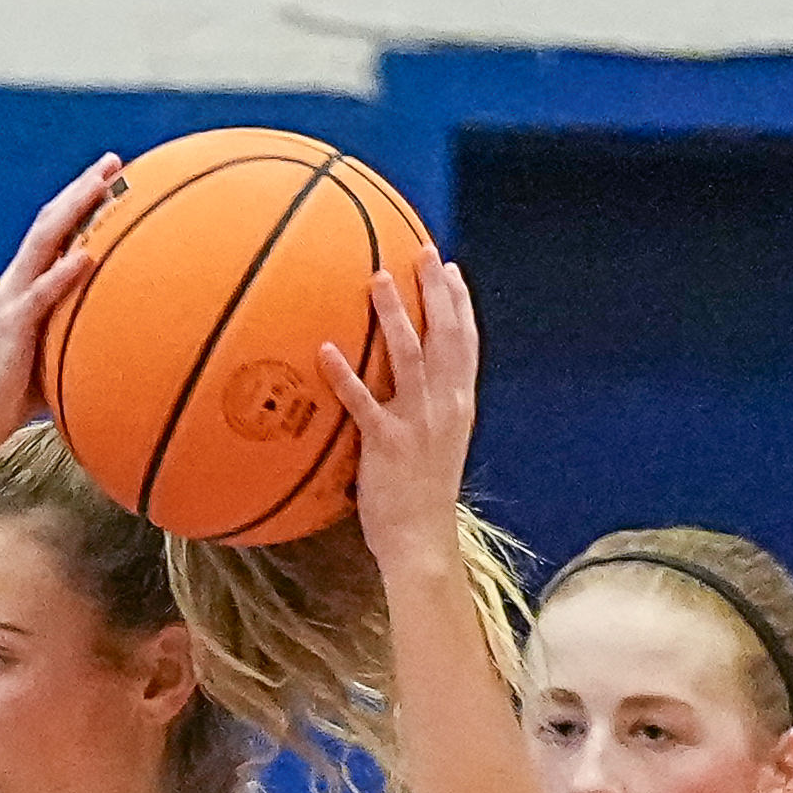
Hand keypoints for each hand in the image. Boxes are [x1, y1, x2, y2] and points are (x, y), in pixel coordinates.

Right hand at [0, 157, 119, 456]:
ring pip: (42, 243)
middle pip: (49, 222)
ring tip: (101, 188)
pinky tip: (87, 256)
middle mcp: (16, 282)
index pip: (53, 230)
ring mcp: (12, 300)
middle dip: (81, 188)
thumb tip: (124, 332)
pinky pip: (40, 295)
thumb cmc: (17, 393)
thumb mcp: (55, 351)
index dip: (80, 199)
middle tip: (112, 161)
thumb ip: (80, 331)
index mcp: (26, 285)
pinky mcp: (12, 326)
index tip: (112, 175)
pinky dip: (63, 273)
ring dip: (73, 212)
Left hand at [320, 259, 481, 577]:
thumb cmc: (423, 495)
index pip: (466, 342)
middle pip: (445, 335)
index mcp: (459, 404)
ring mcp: (417, 422)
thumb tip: (411, 381)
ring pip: (408, 355)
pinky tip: (325, 349)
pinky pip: (363, 402)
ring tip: (378, 278)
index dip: (459, 302)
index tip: (450, 268)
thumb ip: (429, 407)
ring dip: (394, 314)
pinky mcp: (386, 443)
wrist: (421, 539)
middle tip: (421, 252)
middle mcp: (445, 405)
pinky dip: (344, 375)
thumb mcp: (439, 443)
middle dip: (435, 290)